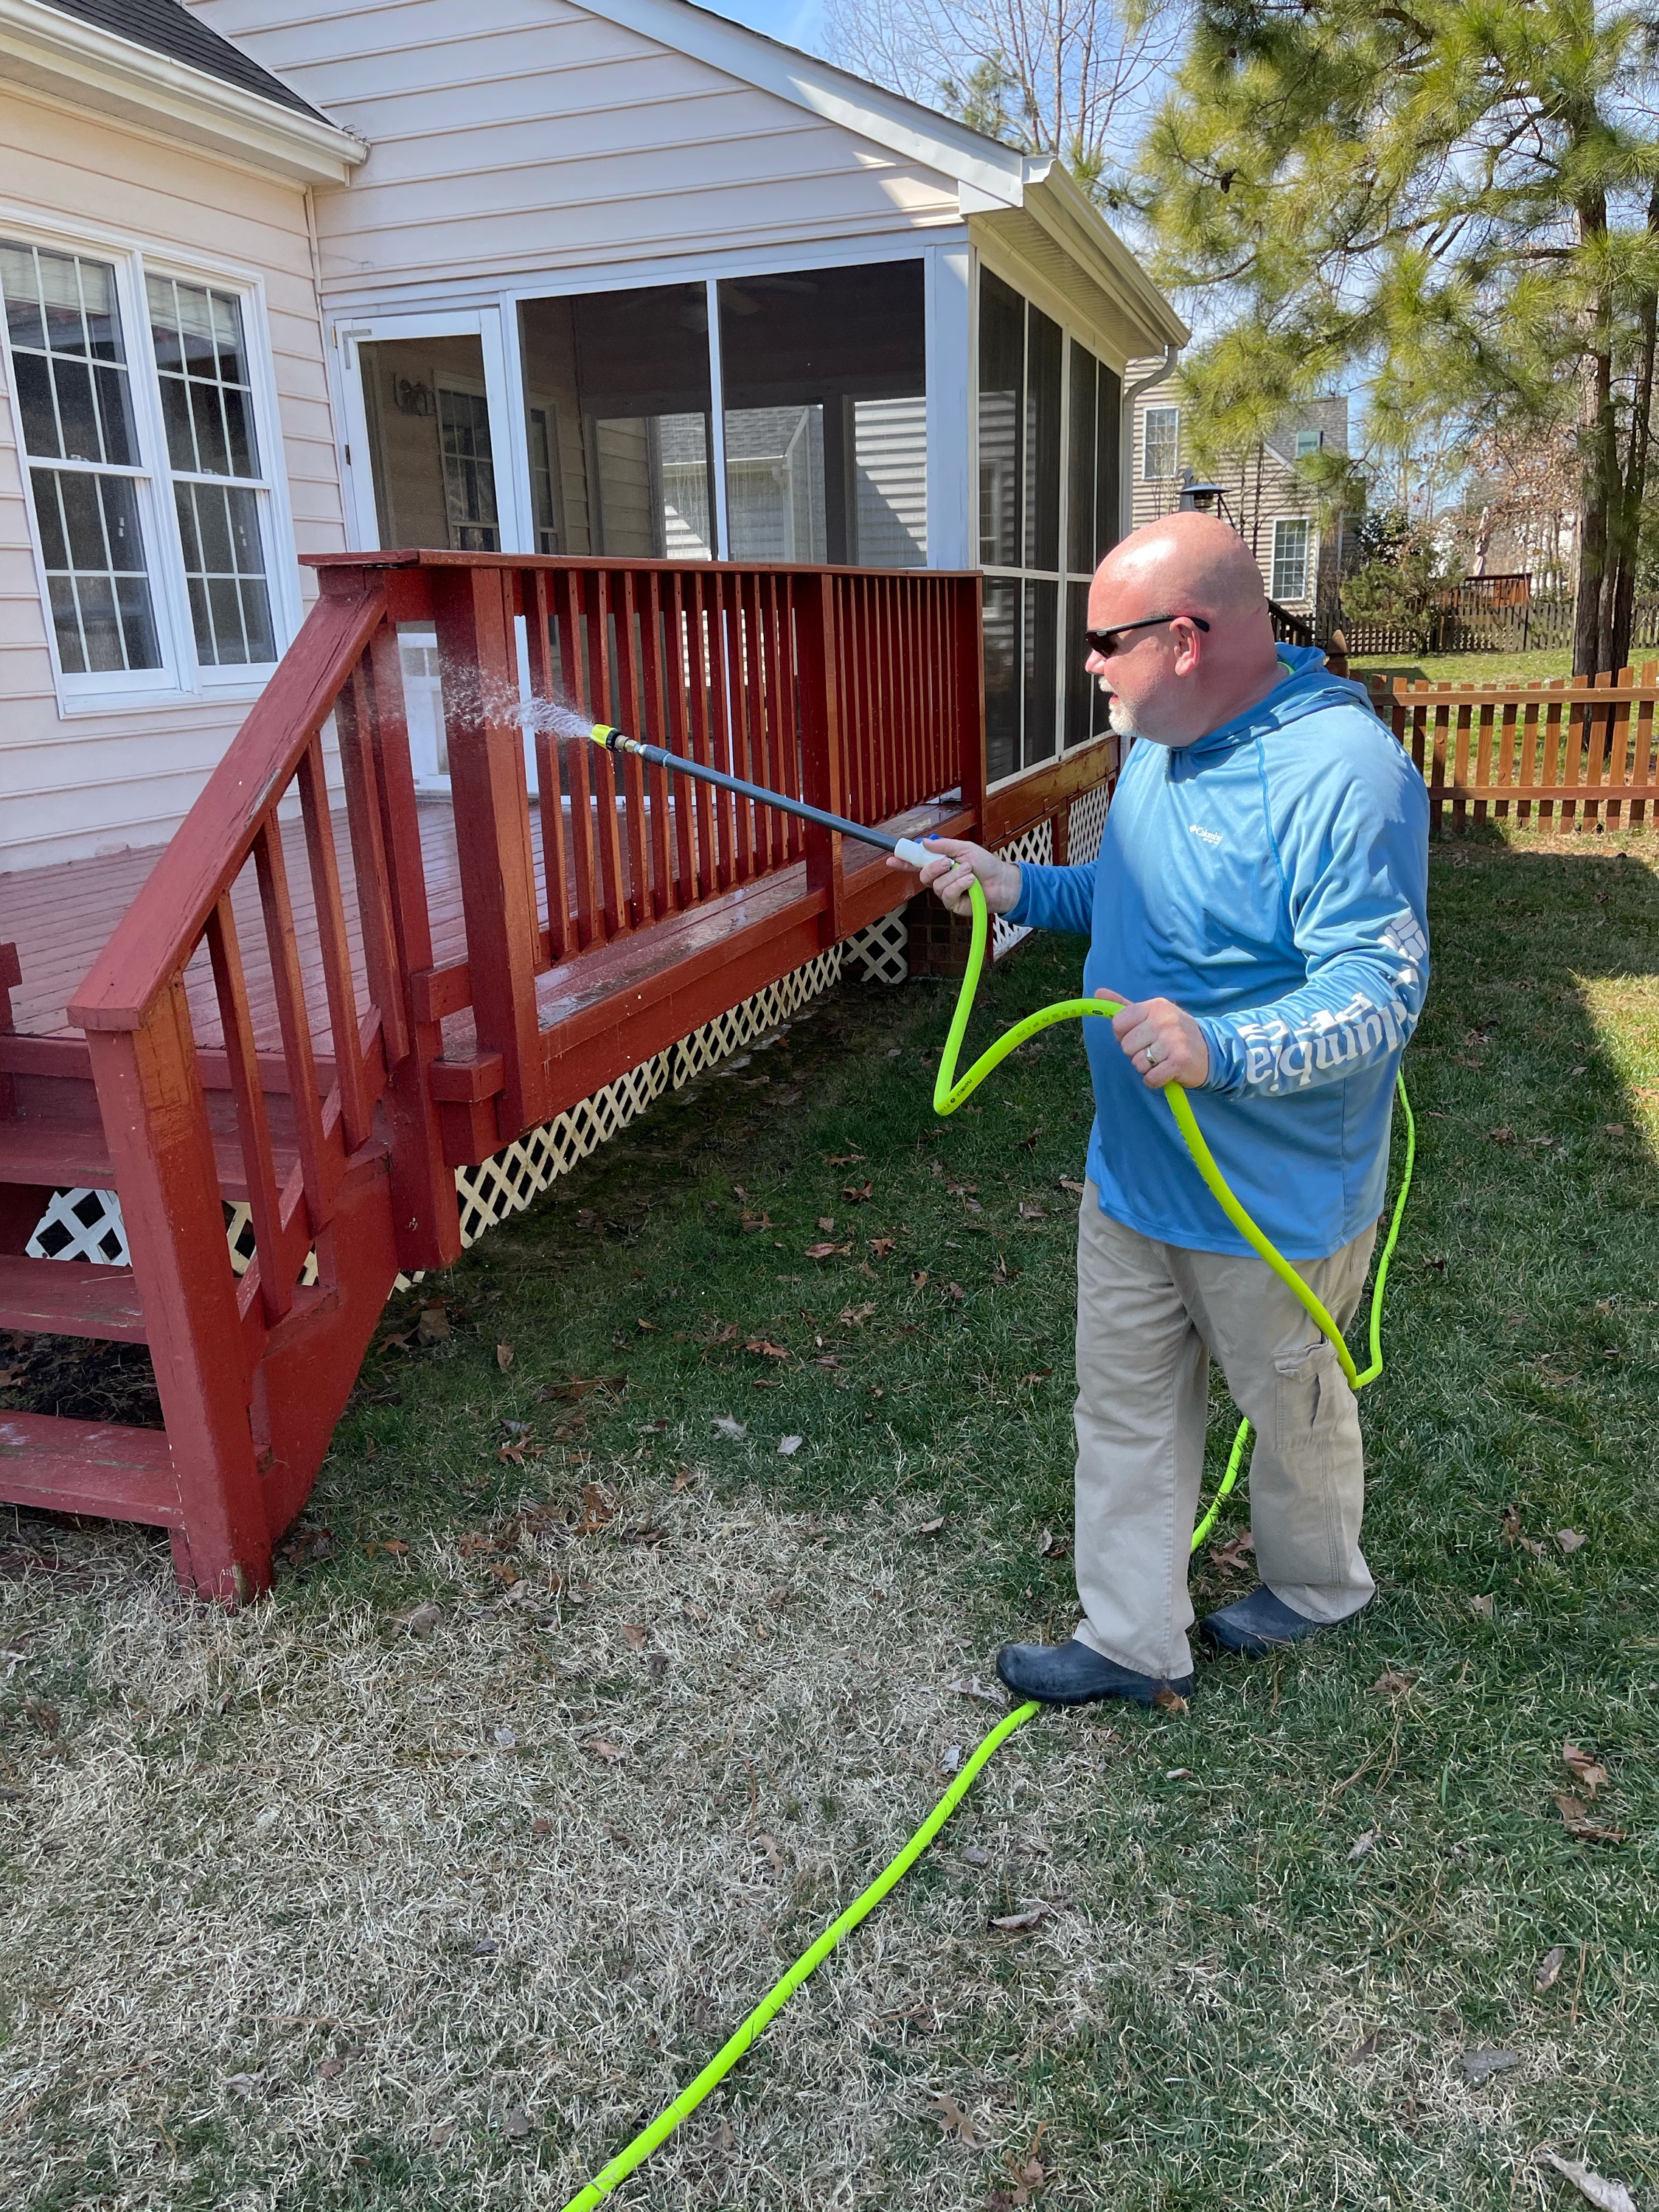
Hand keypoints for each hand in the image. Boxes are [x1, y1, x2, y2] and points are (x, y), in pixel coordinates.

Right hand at [886, 836, 1021, 916]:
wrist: (1003, 882)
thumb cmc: (986, 865)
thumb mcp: (965, 848)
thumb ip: (944, 846)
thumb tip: (924, 843)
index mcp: (941, 865)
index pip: (917, 863)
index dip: (903, 862)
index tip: (891, 857)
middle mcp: (941, 879)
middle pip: (924, 875)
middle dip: (935, 867)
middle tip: (949, 862)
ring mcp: (947, 893)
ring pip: (938, 885)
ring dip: (955, 875)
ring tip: (970, 872)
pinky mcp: (954, 905)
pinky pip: (948, 894)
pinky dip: (960, 885)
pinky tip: (971, 882)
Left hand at [1098, 986, 1209, 1088]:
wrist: (1209, 1050)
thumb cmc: (1173, 1033)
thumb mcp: (1150, 1014)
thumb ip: (1123, 1006)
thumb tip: (1098, 992)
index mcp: (1154, 1006)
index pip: (1118, 1023)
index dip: (1124, 1035)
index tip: (1139, 1036)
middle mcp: (1164, 1020)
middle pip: (1126, 1046)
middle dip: (1136, 1053)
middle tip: (1154, 1050)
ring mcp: (1174, 1040)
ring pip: (1138, 1063)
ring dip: (1147, 1068)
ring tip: (1162, 1060)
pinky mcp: (1180, 1061)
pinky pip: (1151, 1078)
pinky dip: (1155, 1080)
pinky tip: (1165, 1072)